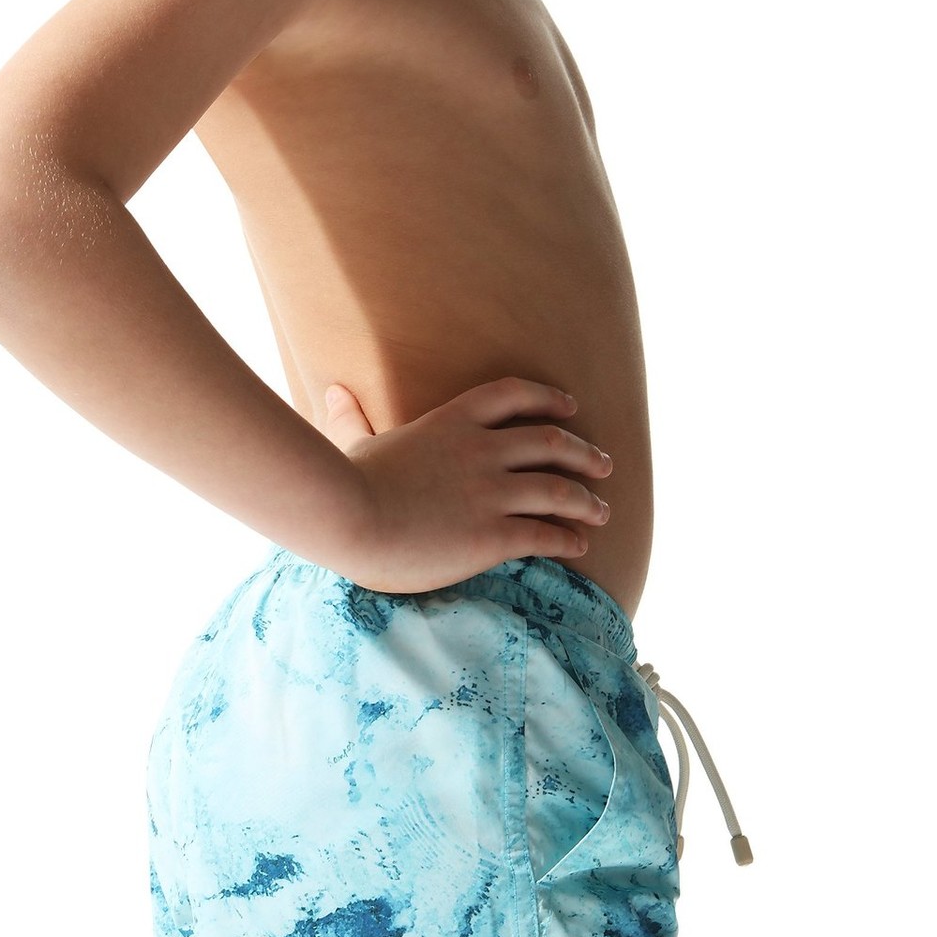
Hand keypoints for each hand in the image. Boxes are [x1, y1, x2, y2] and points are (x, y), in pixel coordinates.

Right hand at [318, 376, 612, 594]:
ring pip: (559, 489)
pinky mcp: (494, 534)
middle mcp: (482, 449)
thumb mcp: (353, 443)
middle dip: (584, 452)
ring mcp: (491, 491)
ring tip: (602, 510)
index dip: (549, 398)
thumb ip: (351, 419)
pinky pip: (546, 534)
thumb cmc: (345, 484)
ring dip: (587, 499)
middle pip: (551, 440)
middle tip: (604, 463)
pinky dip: (568, 538)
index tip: (571, 407)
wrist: (348, 519)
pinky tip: (578, 545)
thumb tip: (331, 391)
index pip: (514, 394)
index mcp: (452, 421)